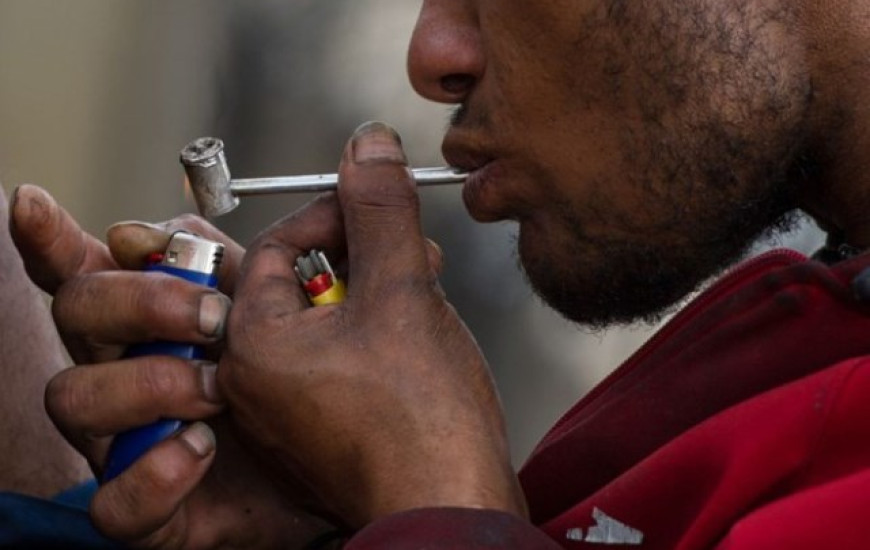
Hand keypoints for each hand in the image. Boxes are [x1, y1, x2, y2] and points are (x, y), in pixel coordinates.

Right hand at [10, 185, 336, 547]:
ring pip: (74, 398)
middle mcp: (120, 371)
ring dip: (150, 383)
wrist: (332, 469)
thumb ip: (232, 267)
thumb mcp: (269, 315)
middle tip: (214, 317)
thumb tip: (178, 229)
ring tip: (219, 391)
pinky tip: (201, 450)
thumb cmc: (292, 387)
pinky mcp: (146, 507)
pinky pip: (116, 501)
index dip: (52, 238)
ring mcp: (124, 440)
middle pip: (77, 313)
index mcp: (148, 319)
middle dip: (140, 301)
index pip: (86, 268)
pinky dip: (155, 472)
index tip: (36, 205)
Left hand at [219, 121, 526, 527]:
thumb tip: (368, 143)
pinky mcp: (318, 435)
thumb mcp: (403, 292)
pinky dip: (370, 339)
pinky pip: (333, 363)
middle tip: (411, 254)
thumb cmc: (424, 419)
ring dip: (371, 295)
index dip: (333, 215)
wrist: (451, 509)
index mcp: (254, 345)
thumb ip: (380, 211)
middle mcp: (255, 383)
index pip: (276, 246)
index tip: (377, 206)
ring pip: (320, 323)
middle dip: (358, 256)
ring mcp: (285, 415)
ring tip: (424, 294)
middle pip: (297, 284)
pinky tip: (416, 339)